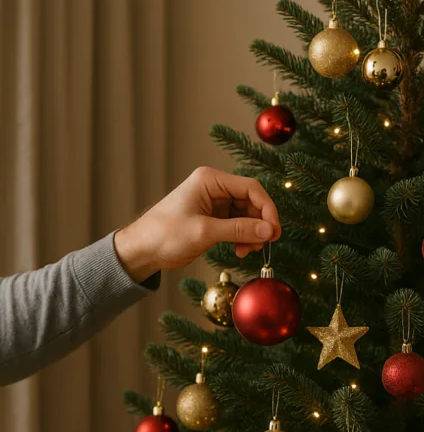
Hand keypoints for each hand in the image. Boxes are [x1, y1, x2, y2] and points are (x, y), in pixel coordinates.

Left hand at [113, 167, 281, 280]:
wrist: (141, 250)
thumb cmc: (165, 235)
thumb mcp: (205, 232)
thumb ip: (239, 229)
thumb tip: (269, 230)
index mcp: (210, 180)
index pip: (251, 188)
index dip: (267, 209)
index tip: (274, 231)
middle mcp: (214, 188)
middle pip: (251, 201)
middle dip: (259, 224)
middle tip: (263, 245)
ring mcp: (214, 203)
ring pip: (246, 215)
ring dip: (252, 233)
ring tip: (248, 251)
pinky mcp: (213, 218)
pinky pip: (237, 225)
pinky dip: (242, 238)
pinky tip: (240, 251)